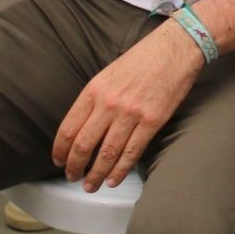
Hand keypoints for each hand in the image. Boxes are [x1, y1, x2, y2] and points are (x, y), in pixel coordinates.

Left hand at [52, 22, 202, 190]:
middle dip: (75, 167)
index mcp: (94, 90)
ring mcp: (131, 113)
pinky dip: (120, 170)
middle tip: (72, 177)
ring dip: (96, 174)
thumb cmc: (143, 58)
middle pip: (83, 145)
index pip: (68, 128)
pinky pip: (132, 152)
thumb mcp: (109, 73)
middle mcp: (109, 103)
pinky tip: (113, 180)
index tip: (59, 161)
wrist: (175, 48)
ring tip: (90, 185)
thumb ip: (96, 98)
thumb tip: (84, 126)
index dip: (60, 150)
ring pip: (107, 154)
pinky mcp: (152, 121)